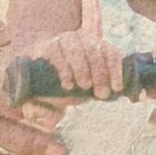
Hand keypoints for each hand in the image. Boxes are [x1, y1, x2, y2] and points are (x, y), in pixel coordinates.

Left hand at [10, 30, 128, 128]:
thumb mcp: (45, 94)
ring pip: (96, 51)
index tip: (67, 87)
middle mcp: (71, 40)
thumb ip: (40, 105)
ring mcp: (90, 41)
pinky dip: (116, 71)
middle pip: (77, 49)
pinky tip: (117, 87)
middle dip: (82, 69)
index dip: (63, 68)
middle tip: (87, 88)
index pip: (57, 52)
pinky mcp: (107, 47)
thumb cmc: (55, 88)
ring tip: (103, 93)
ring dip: (101, 72)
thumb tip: (38, 114)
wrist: (74, 80)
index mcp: (52, 47)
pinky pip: (113, 54)